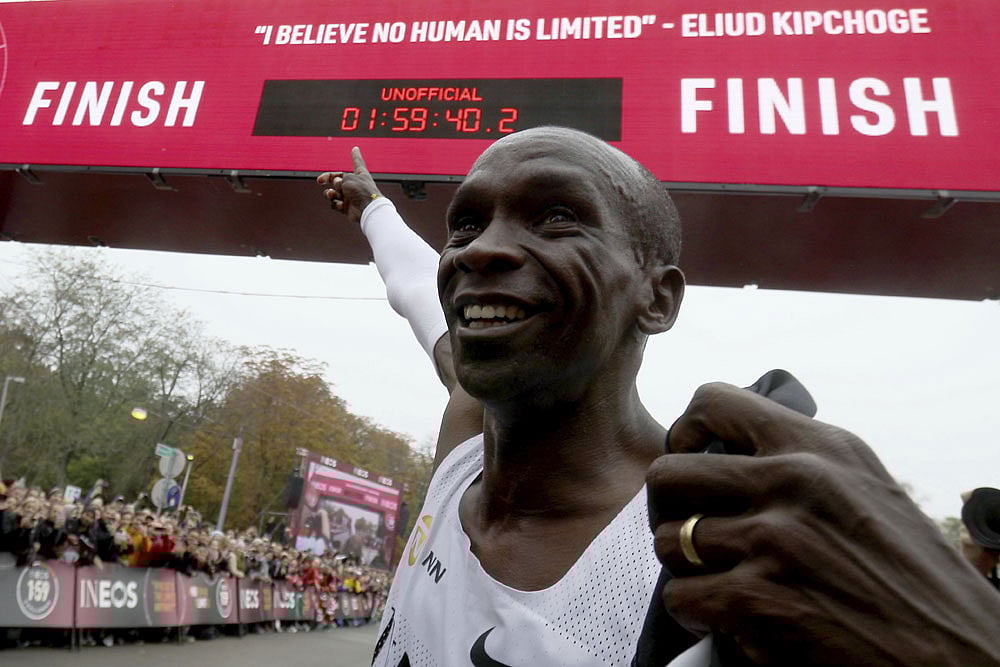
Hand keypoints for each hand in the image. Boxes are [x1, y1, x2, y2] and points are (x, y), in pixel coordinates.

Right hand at [317, 146, 383, 225]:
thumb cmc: (361, 192)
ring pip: (333, 193)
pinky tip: (341, 205)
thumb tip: (336, 185)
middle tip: (320, 180)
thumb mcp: (348, 179)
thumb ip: (339, 179)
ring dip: (330, 193)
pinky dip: (336, 204)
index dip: (355, 156)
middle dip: (327, 179)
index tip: (355, 148)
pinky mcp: (347, 208)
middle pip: (337, 179)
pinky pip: (336, 204)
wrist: (368, 210)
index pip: (357, 162)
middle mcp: (355, 185)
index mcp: (360, 175)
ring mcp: (350, 197)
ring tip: (332, 194)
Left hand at [647, 382, 999, 665]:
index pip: (714, 401)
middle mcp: (795, 481)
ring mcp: (775, 539)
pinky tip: (729, 616)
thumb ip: (801, 461)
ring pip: (669, 541)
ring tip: (717, 578)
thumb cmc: (911, 574)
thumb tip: (729, 451)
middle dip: (670, 507)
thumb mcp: (864, 487)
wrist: (958, 653)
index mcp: (820, 446)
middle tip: (690, 527)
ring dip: (686, 567)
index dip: (685, 430)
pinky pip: (684, 596)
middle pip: (670, 473)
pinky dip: (698, 612)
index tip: (691, 456)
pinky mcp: (760, 599)